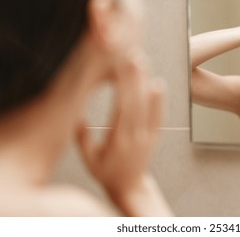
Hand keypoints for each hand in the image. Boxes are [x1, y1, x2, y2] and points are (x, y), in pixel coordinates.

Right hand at [77, 54, 165, 211]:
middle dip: (135, 77)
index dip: (123, 86)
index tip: (121, 66)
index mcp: (119, 140)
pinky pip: (158, 116)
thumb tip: (75, 116)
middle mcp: (136, 136)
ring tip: (143, 62)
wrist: (130, 188)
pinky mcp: (154, 136)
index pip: (122, 108)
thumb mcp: (89, 160)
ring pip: (149, 106)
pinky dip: (160, 100)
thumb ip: (83, 139)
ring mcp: (148, 135)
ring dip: (146, 82)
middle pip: (137, 102)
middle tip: (133, 55)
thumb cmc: (106, 173)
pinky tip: (159, 84)